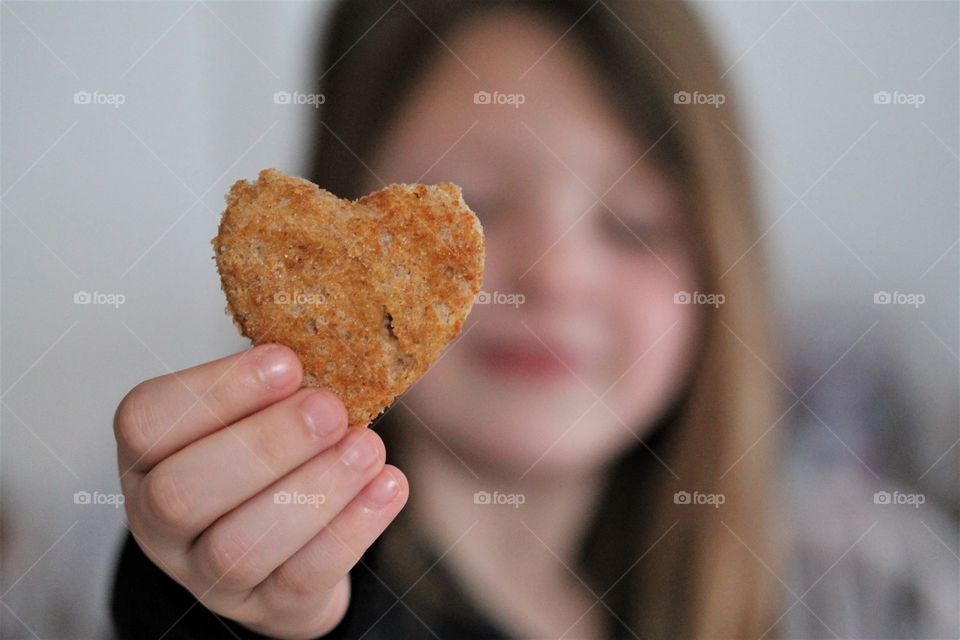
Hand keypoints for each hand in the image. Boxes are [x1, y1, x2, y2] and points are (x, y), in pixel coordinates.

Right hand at [113, 344, 407, 638]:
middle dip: (266, 445)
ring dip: (314, 490)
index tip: (287, 363)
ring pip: (241, 546)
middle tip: (331, 409)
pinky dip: (352, 529)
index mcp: (148, 456)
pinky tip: (388, 485)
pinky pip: (302, 579)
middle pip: (184, 493)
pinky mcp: (267, 608)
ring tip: (367, 446)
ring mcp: (208, 575)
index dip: (216, 390)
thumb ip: (278, 381)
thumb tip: (335, 333)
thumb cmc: (270, 455)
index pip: (147, 422)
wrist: (294, 544)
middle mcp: (161, 521)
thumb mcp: (257, 410)